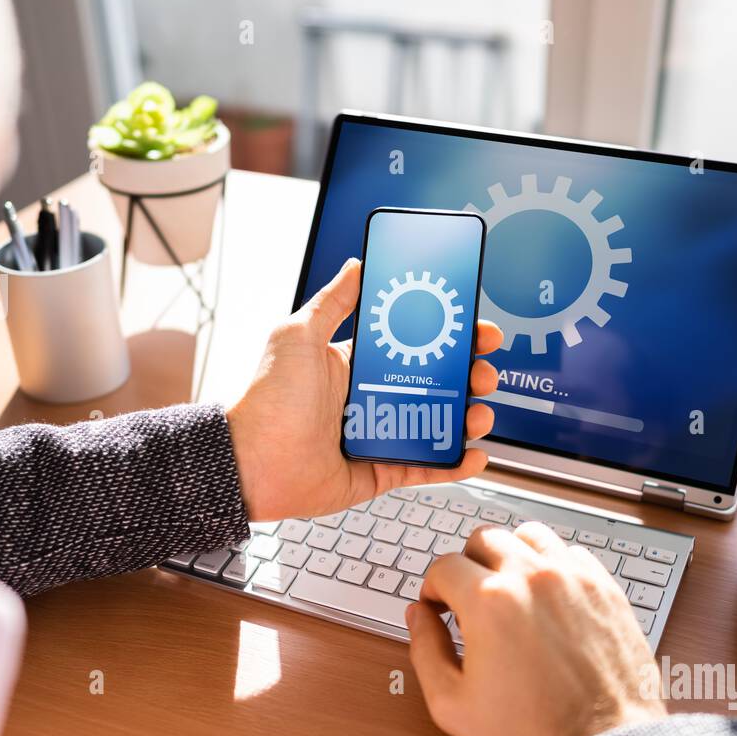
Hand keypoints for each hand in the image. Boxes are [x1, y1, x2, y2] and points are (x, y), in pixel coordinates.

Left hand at [227, 258, 502, 520]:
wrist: (251, 462)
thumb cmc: (267, 399)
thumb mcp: (298, 335)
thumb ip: (333, 302)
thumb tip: (357, 265)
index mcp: (357, 365)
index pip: (416, 344)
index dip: (449, 336)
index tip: (476, 329)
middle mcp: (372, 398)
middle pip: (436, 384)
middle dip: (469, 376)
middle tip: (484, 372)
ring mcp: (380, 436)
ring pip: (438, 424)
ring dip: (468, 418)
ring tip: (479, 414)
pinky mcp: (380, 470)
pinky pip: (425, 467)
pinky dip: (453, 463)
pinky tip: (474, 454)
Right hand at [405, 522, 665, 735]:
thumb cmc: (534, 732)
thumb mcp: (453, 704)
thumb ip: (425, 650)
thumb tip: (418, 616)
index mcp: (489, 602)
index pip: (444, 566)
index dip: (432, 587)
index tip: (438, 605)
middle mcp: (531, 577)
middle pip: (484, 539)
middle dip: (467, 565)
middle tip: (469, 598)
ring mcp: (573, 577)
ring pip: (528, 535)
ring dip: (510, 555)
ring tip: (509, 588)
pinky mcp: (604, 586)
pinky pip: (570, 552)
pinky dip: (552, 565)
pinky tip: (547, 596)